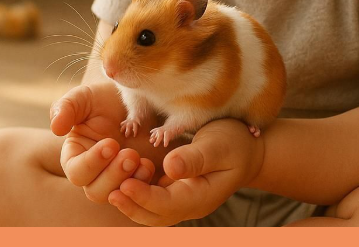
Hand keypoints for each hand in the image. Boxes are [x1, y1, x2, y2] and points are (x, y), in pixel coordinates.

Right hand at [50, 82, 181, 203]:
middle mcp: (94, 174)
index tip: (110, 144)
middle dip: (113, 175)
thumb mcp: (84, 97)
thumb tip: (55, 128)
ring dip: (130, 182)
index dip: (92, 162)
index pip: (77, 171)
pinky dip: (146, 183)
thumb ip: (67, 108)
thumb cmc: (104, 99)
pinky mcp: (138, 181)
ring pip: (118, 196)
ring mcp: (117, 179)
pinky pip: (141, 194)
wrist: (136, 99)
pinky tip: (151, 165)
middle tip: (130, 155)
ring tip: (142, 161)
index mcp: (76, 156)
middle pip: (96, 191)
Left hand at [107, 118, 264, 225]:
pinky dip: (138, 193)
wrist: (247, 149)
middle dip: (133, 206)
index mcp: (202, 196)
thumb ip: (196, 157)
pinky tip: (124, 178)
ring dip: (132, 202)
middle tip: (111, 192)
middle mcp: (190, 204)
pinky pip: (153, 199)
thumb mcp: (219, 145)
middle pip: (156, 216)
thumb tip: (170, 167)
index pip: (169, 204)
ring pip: (152, 211)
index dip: (145, 197)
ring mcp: (182, 199)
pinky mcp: (175, 190)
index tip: (126, 184)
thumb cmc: (235, 143)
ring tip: (112, 188)